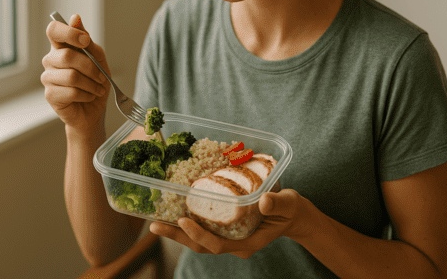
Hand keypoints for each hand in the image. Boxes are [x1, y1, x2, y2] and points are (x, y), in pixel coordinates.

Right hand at [41, 14, 110, 135]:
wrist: (93, 110)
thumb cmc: (95, 82)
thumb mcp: (98, 59)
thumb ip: (87, 41)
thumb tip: (75, 18)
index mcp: (61, 47)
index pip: (53, 30)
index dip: (68, 32)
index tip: (85, 41)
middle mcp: (50, 60)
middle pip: (68, 56)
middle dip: (91, 68)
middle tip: (102, 77)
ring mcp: (48, 78)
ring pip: (72, 76)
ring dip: (92, 84)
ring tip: (97, 88)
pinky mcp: (50, 95)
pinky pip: (72, 91)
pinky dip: (87, 94)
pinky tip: (88, 97)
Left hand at [150, 189, 310, 258]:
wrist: (291, 214)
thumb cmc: (290, 209)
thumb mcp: (288, 204)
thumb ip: (278, 203)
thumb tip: (264, 200)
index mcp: (247, 243)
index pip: (218, 245)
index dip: (199, 235)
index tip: (183, 221)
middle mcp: (234, 244)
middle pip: (201, 245)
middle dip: (178, 236)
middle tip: (155, 225)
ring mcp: (229, 238)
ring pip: (199, 239)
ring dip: (177, 231)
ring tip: (156, 221)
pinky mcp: (225, 229)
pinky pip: (203, 228)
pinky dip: (188, 222)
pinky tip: (173, 210)